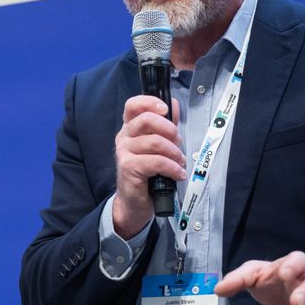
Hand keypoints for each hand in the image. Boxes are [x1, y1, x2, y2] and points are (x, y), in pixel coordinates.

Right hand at [112, 95, 184, 238]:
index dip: (150, 102)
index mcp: (130, 128)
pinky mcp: (128, 167)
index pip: (133, 105)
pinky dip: (172, 167)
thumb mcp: (158, 146)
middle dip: (170, 130)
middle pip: (147, 119)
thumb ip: (165, 125)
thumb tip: (174, 104)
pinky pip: (156, 161)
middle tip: (179, 143)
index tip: (166, 110)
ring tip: (180, 162)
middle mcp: (124, 137)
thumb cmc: (148, 172)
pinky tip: (178, 174)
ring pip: (155, 142)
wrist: (135, 202)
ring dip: (174, 152)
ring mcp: (124, 152)